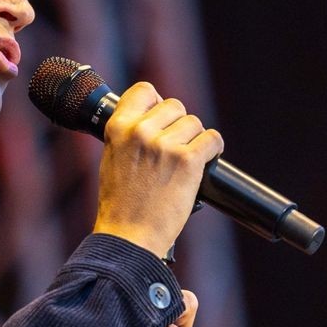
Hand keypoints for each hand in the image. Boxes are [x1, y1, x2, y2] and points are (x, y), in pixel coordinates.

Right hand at [93, 82, 223, 256]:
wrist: (129, 236)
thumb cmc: (121, 203)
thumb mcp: (112, 158)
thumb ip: (129, 134)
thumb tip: (153, 117)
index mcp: (118, 127)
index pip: (144, 90)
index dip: (156, 102)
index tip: (160, 117)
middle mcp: (141, 131)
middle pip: (175, 106)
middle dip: (178, 126)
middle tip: (174, 149)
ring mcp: (165, 145)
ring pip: (195, 124)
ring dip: (195, 141)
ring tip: (184, 163)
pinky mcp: (187, 161)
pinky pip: (212, 140)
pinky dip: (213, 151)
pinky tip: (204, 162)